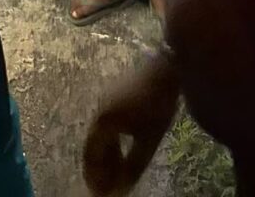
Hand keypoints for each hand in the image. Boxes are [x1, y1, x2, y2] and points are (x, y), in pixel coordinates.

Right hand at [83, 54, 179, 195]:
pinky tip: (121, 150)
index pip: (91, 154)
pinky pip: (106, 124)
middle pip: (92, 144)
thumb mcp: (148, 139)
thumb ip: (133, 165)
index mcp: (103, 121)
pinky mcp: (113, 96)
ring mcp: (105, 101)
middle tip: (105, 187)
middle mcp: (98, 110)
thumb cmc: (156, 105)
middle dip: (98, 167)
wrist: (164, 69)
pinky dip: (110, 141)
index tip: (99, 193)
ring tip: (115, 172)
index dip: (94, 175)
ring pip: (99, 134)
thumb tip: (120, 188)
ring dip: (105, 155)